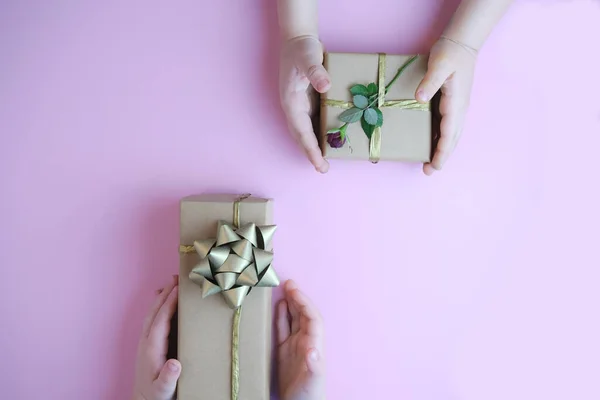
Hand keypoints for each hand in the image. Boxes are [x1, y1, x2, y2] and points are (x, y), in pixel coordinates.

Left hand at [132, 276, 180, 399]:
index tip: (178, 289)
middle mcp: (146, 342)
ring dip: (161, 297)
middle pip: (154, 312)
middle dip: (165, 294)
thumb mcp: (164, 390)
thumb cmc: (157, 396)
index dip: (169, 304)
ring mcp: (145, 342)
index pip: (160, 321)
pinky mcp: (148, 345)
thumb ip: (168, 377)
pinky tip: (163, 301)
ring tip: (171, 283)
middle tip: (176, 278)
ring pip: (152, 314)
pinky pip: (153, 320)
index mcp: (152, 349)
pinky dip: (158, 307)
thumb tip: (175, 363)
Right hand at [277, 280, 325, 399]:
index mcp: (313, 345)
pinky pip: (283, 329)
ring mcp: (295, 346)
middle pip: (303, 314)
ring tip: (283, 288)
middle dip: (298, 298)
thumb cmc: (309, 396)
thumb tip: (312, 349)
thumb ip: (314, 366)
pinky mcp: (284, 352)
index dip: (304, 303)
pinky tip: (278, 306)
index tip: (294, 290)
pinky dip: (281, 316)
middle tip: (288, 282)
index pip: (311, 318)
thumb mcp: (312, 382)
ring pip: (293, 318)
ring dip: (290, 303)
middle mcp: (305, 342)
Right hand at [279, 35, 331, 172]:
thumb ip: (315, 71)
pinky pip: (314, 123)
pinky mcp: (309, 103)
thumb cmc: (301, 49)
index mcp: (292, 103)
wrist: (298, 40)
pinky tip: (331, 141)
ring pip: (307, 132)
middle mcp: (295, 109)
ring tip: (326, 162)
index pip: (302, 132)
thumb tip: (325, 86)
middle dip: (311, 154)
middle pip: (302, 137)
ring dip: (315, 147)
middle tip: (324, 169)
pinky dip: (320, 135)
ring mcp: (301, 107)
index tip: (318, 164)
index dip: (310, 150)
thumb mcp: (308, 58)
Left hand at [416, 36, 477, 174]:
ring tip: (430, 163)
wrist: (462, 42)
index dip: (442, 151)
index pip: (449, 134)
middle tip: (428, 172)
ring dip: (442, 149)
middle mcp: (459, 109)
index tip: (434, 166)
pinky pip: (448, 125)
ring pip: (451, 134)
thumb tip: (420, 98)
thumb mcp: (439, 64)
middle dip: (442, 156)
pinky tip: (432, 142)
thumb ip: (430, 82)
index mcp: (456, 103)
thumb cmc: (450, 52)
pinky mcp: (453, 103)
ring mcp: (458, 107)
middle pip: (452, 139)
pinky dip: (441, 137)